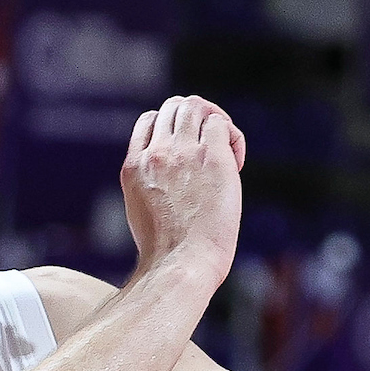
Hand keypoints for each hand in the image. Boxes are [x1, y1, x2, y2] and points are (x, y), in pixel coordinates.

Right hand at [119, 95, 244, 286]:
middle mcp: (155, 153)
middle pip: (175, 106)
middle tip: (212, 146)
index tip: (186, 153)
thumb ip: (150, 183)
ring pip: (196, 106)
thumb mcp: (141, 210)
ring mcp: (182, 153)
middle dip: (195, 118)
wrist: (180, 264)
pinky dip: (233, 136)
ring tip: (226, 150)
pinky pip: (222, 124)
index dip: (171, 128)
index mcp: (134, 165)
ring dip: (215, 119)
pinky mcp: (211, 157)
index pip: (150, 120)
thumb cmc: (167, 251)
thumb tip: (169, 179)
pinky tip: (235, 163)